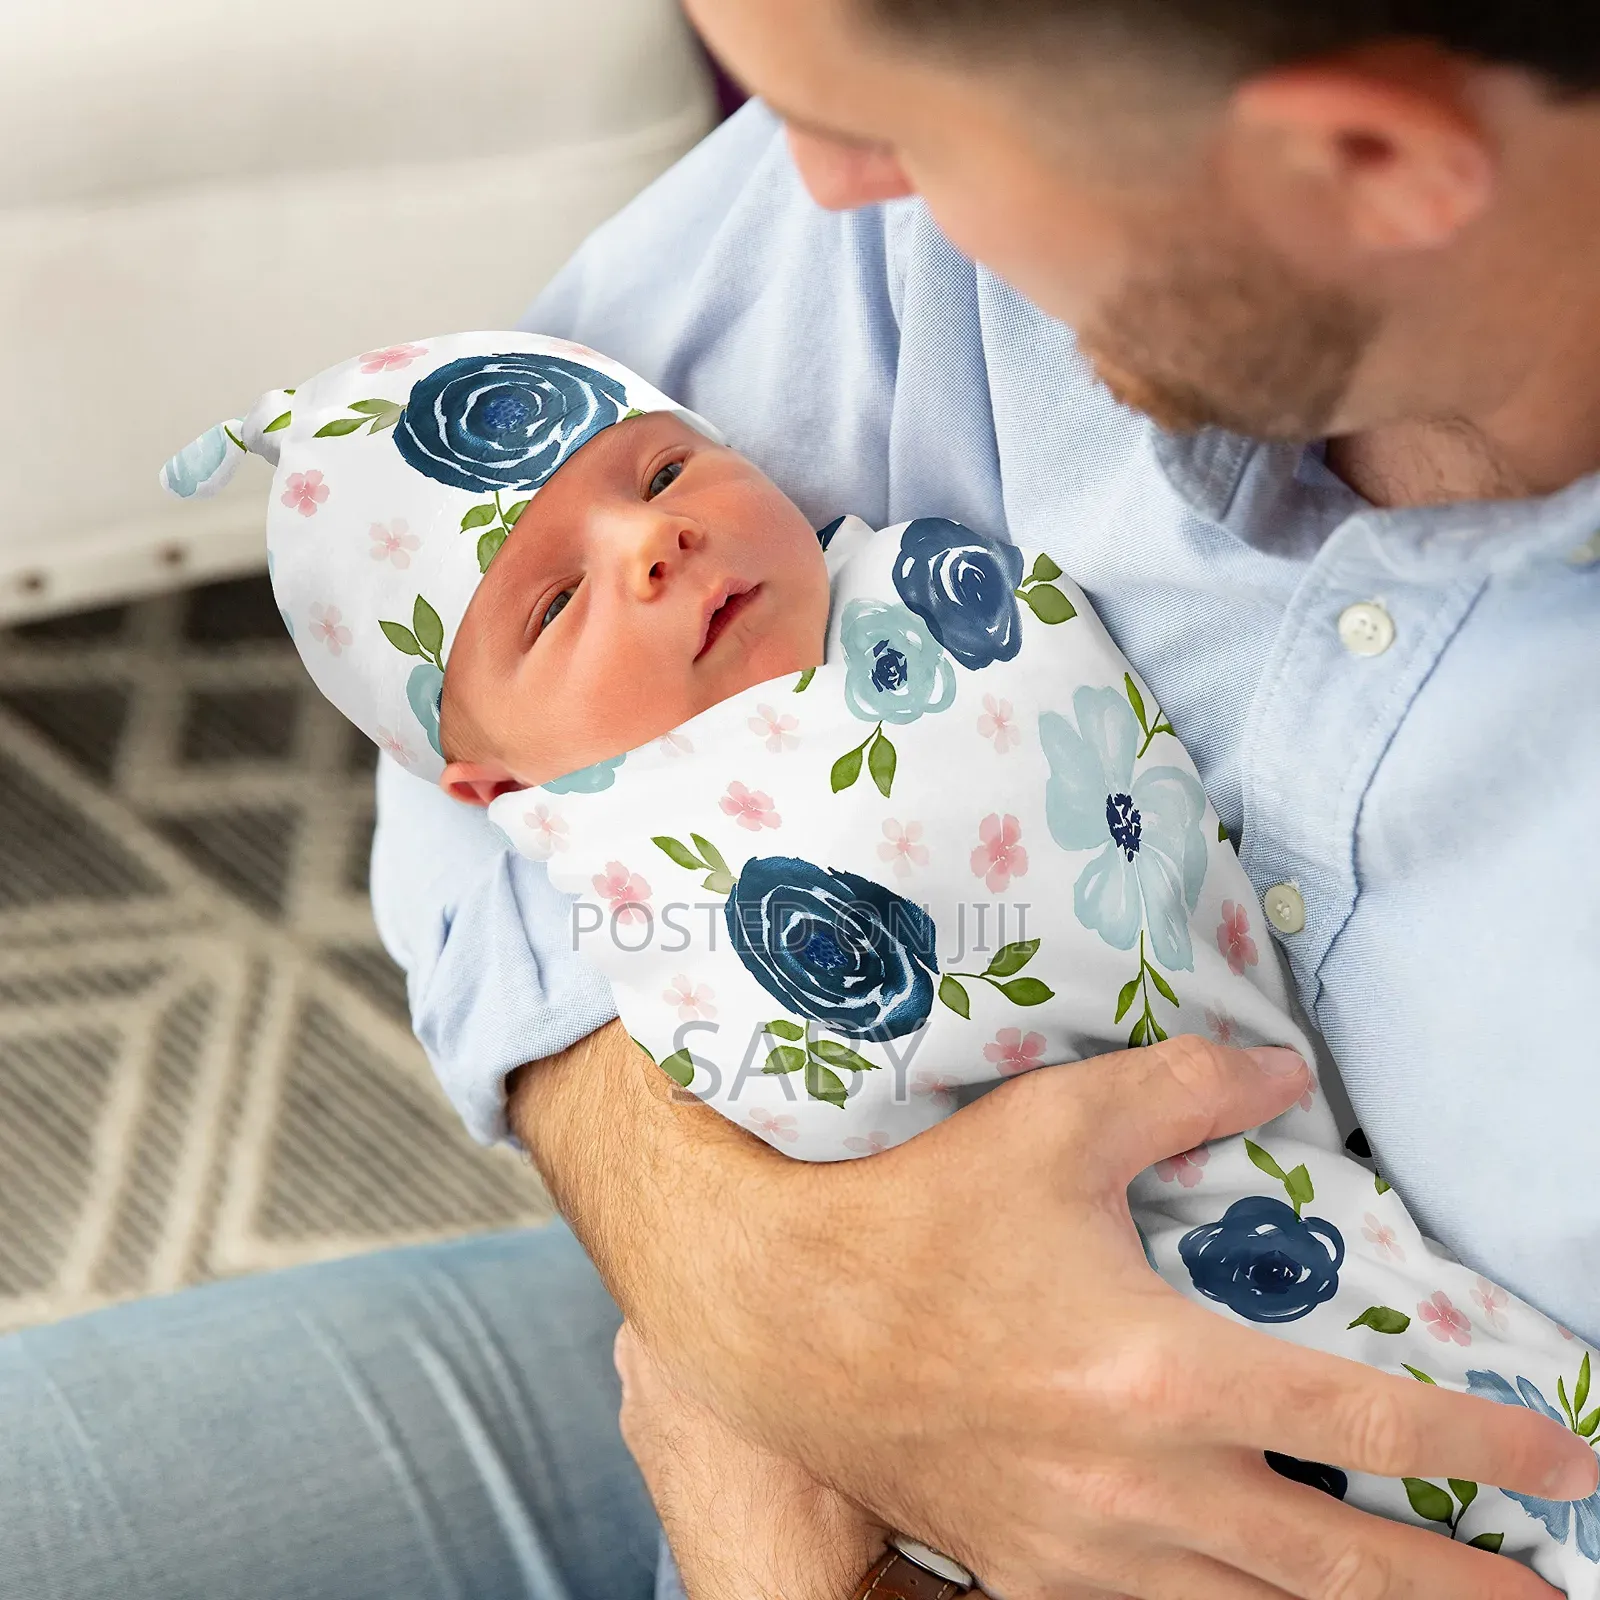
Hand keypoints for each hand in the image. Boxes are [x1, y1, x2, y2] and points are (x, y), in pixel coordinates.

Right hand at [515, 1029, 1596, 1598]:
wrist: (784, 1319)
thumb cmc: (919, 1217)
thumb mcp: (1050, 1128)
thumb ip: (1180, 1089)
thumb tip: (1284, 1073)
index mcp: (1161, 1374)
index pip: (1361, 1419)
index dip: (1478, 1445)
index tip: (1564, 1457)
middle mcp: (1141, 1485)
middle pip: (1338, 1565)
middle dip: (1456, 1589)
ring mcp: (1085, 1548)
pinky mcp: (1030, 1571)